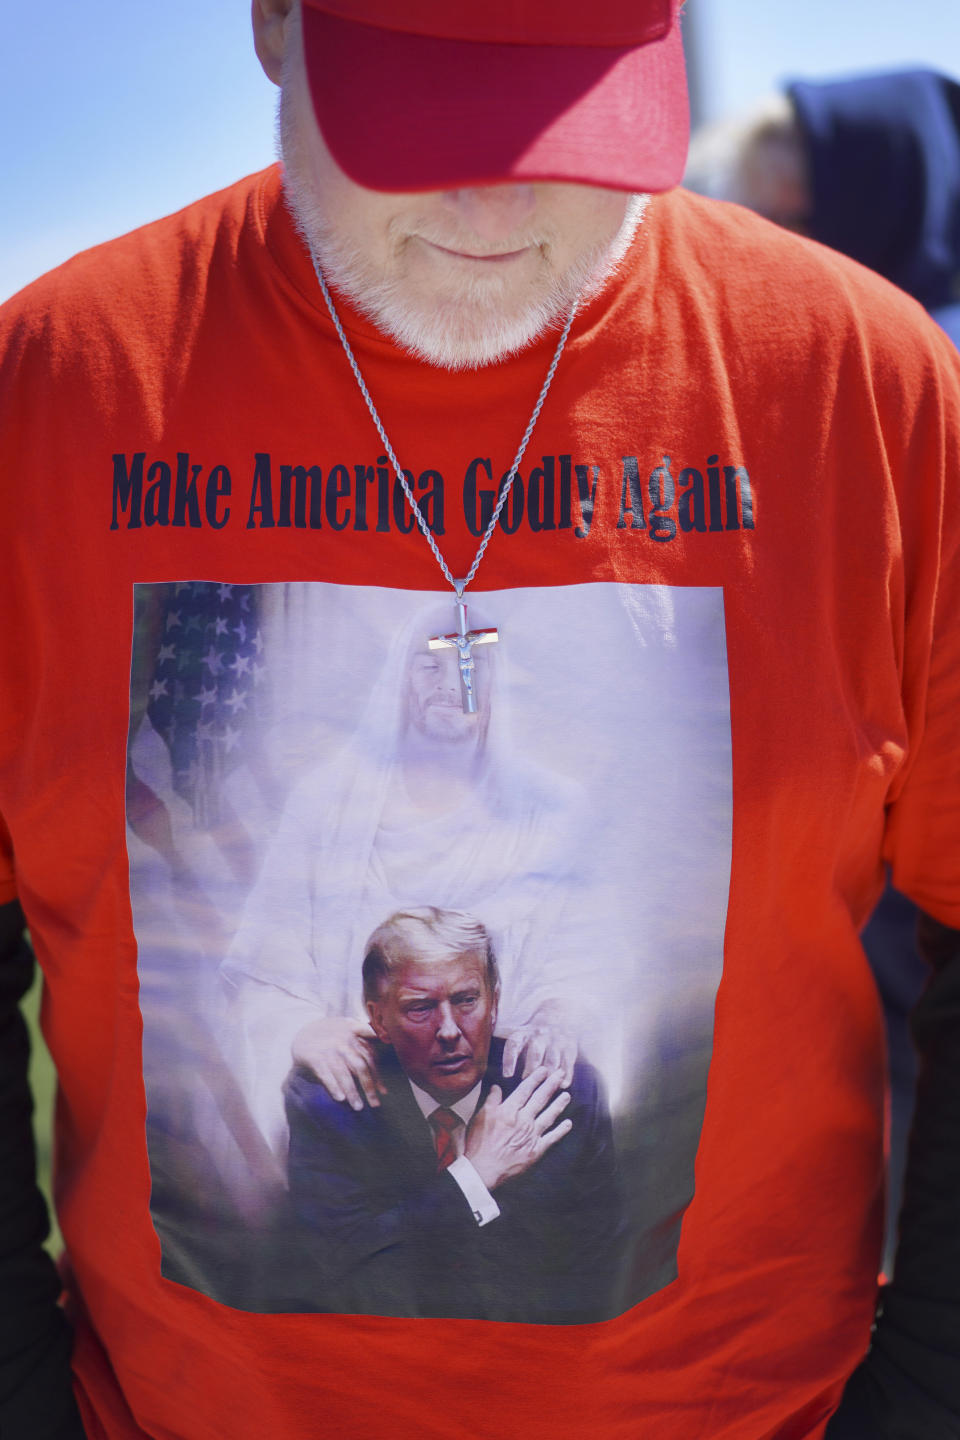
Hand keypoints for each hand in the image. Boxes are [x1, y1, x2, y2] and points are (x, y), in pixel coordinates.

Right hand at [292, 1016, 384, 1110]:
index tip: (384, 1092)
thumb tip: (385, 1041)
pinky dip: (334, 1087)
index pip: (370, 1056)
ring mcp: (329, 1050)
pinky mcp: (315, 1058)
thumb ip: (364, 1033)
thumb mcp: (348, 1025)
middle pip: (360, 1067)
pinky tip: (340, 1099)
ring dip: (352, 1092)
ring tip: (358, 1107)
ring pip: (344, 1073)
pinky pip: (326, 1075)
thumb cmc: (330, 1032)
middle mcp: (343, 1041)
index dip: (378, 1075)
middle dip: (368, 1087)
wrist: (301, 1030)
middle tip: (374, 1104)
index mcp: (354, 1033)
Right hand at [465, 1066, 571, 1190]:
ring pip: (549, 1116)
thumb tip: (497, 1087)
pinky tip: (568, 1124)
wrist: (484, 1170)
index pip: (525, 1090)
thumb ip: (491, 1100)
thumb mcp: (480, 1117)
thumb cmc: (479, 1143)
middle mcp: (523, 1120)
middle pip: (540, 1099)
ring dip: (559, 1104)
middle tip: (561, 1074)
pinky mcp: (536, 1151)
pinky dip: (561, 1131)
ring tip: (567, 1095)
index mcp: (509, 1110)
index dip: (535, 1078)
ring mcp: (531, 1135)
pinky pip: (551, 1138)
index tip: (544, 1069)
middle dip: (551, 1085)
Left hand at [501, 1010, 577, 1086]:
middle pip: (535, 1053)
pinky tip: (563, 1085)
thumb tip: (485, 1038)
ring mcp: (556, 1043)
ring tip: (546, 1087)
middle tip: (527, 1082)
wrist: (559, 1015)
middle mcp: (540, 1037)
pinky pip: (568, 1062)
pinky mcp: (569, 1049)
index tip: (507, 1075)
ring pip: (552, 1059)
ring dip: (549, 1073)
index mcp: (524, 1033)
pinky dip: (566, 1074)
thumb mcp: (518, 1028)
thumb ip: (503, 1036)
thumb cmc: (532, 1030)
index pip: (515, 1044)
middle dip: (531, 1068)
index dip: (510, 1060)